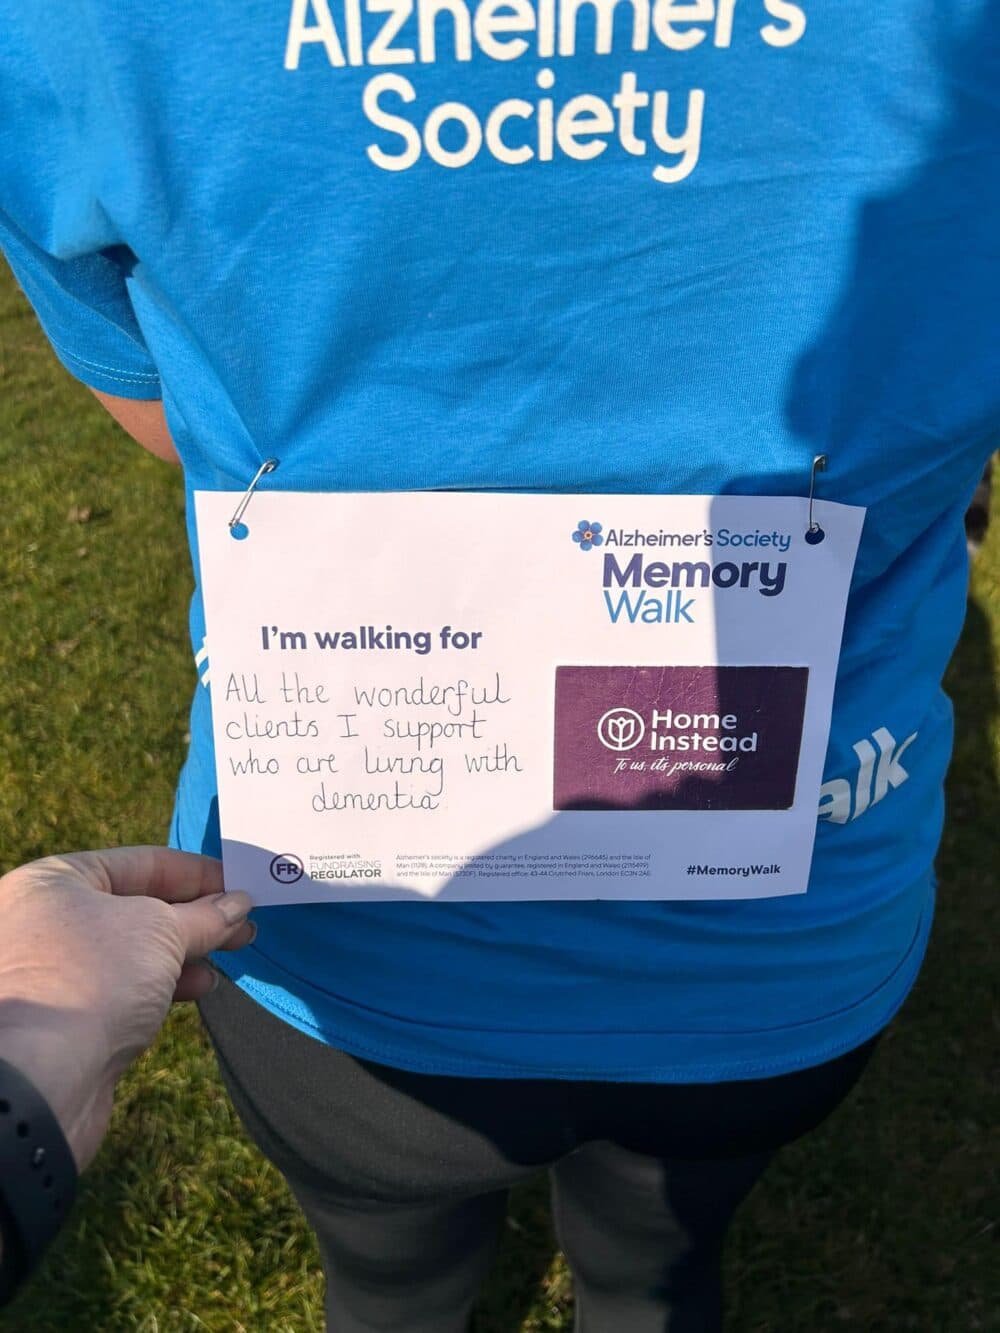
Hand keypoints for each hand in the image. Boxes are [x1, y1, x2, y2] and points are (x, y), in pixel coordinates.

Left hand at [0, 848, 252, 1169]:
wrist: (42, 1080)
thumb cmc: (94, 979)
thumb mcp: (162, 931)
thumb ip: (205, 915)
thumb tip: (239, 904)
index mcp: (54, 882)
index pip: (140, 862)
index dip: (197, 871)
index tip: (241, 883)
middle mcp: (45, 920)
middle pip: (138, 904)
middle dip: (197, 914)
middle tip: (244, 922)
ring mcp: (53, 970)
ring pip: (134, 948)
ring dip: (185, 949)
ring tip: (230, 951)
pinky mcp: (65, 1015)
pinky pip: (123, 984)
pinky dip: (163, 981)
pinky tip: (199, 986)